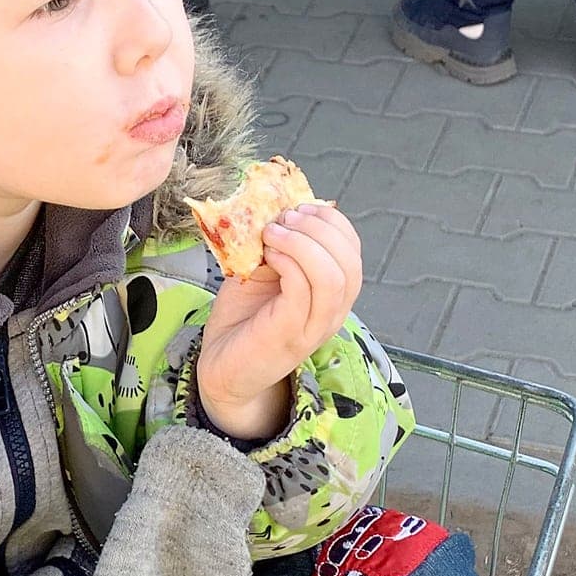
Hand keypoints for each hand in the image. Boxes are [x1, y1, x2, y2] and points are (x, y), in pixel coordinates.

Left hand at [197, 202, 362, 438]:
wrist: (222, 369)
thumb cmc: (244, 319)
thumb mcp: (265, 271)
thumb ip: (279, 245)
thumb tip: (279, 206)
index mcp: (333, 294)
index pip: (352, 250)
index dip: (331, 221)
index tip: (297, 209)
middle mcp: (332, 313)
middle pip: (350, 261)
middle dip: (320, 228)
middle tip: (284, 219)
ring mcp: (313, 327)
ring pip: (333, 277)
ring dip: (304, 243)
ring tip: (273, 233)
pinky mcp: (289, 335)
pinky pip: (303, 291)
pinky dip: (289, 262)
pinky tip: (268, 255)